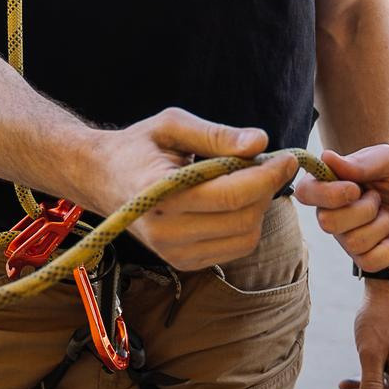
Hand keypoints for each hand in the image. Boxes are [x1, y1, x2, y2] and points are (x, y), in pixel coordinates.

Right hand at [87, 109, 296, 270]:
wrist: (102, 179)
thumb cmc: (138, 147)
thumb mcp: (172, 125)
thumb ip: (216, 134)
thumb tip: (260, 141)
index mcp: (159, 195)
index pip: (230, 195)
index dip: (267, 176)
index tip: (287, 157)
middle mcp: (165, 233)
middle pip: (243, 218)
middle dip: (266, 189)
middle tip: (268, 163)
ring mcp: (174, 254)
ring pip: (245, 237)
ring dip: (258, 207)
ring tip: (246, 179)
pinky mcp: (183, 263)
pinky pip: (235, 248)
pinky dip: (245, 223)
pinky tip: (233, 200)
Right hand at [294, 145, 388, 272]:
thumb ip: (359, 163)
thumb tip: (326, 157)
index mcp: (332, 183)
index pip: (306, 192)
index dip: (327, 195)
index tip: (355, 189)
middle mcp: (333, 211)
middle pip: (327, 222)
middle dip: (363, 211)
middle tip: (378, 198)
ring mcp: (348, 236)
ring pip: (352, 243)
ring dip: (380, 227)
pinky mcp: (366, 256)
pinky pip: (368, 263)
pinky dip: (387, 250)